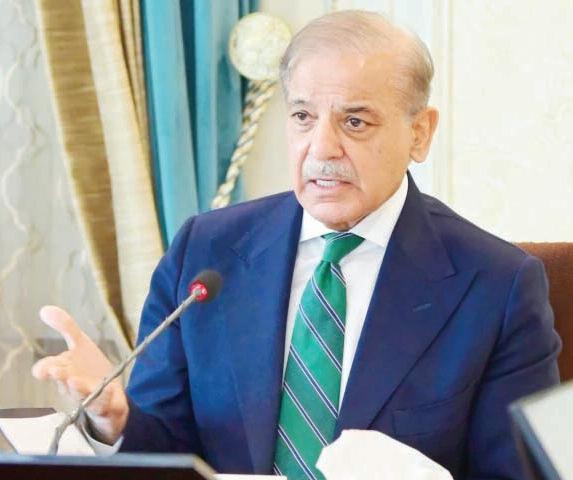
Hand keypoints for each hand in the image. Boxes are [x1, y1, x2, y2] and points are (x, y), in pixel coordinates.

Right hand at [31, 305, 128, 444]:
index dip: (45, 368)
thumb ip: (66, 327)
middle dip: (59, 376)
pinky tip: (106, 391)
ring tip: (74, 381)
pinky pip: (103, 403)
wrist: (110, 395)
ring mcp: (88, 397)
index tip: (42, 369)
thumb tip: (45, 309)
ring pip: (80, 395)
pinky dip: (103, 397)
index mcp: (65, 370)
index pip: (49, 369)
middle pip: (63, 382)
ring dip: (77, 388)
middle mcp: (72, 385)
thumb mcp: (81, 344)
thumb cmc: (88, 370)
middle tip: (55, 371)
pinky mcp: (105, 405)